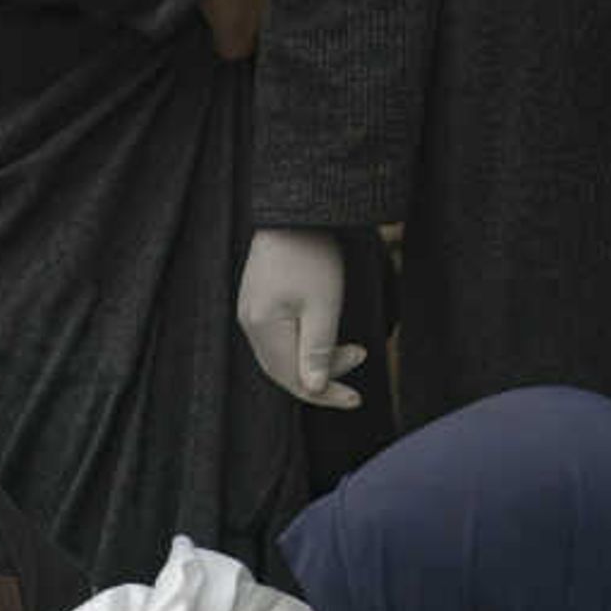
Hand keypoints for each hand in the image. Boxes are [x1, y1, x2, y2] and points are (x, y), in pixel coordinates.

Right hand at [236, 227, 364, 409]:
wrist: (294, 210)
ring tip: (352, 346)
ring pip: (282, 353)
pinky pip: (279, 336)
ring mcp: (250, 311)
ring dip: (317, 357)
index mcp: (264, 328)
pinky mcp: (257, 300)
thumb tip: (313, 390)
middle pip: (284, 369)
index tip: (355, 400)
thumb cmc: (311, 254)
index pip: (293, 378)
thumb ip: (318, 350)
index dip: (324, 394)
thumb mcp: (324, 305)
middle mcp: (249, 324)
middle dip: (324, 373)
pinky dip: (304, 343)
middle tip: (361, 357)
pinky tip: (324, 334)